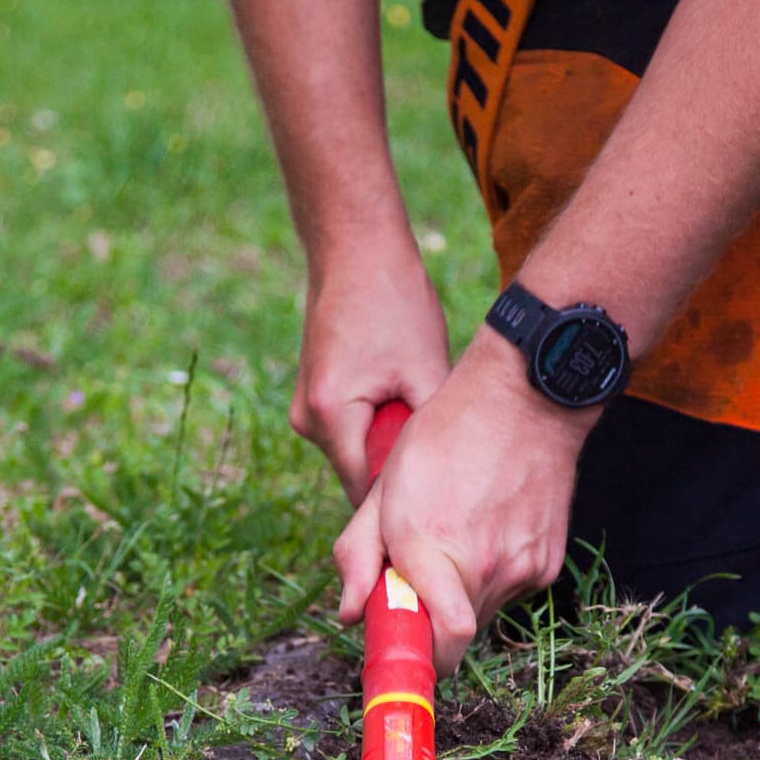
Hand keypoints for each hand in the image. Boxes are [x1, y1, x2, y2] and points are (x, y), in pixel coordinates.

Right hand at [291, 242, 452, 503]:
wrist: (355, 248)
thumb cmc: (395, 302)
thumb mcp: (427, 371)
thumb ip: (429, 432)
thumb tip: (451, 482)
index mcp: (329, 416)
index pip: (365, 493)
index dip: (404, 505)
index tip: (441, 511)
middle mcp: (307, 420)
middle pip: (361, 474)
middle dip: (401, 472)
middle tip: (448, 459)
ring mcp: (307, 409)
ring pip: (360, 452)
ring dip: (393, 442)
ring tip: (425, 410)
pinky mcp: (317, 397)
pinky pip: (354, 430)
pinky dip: (382, 424)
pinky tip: (407, 396)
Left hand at [331, 330, 600, 672]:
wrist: (526, 401)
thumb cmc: (446, 436)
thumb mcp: (386, 487)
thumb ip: (359, 554)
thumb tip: (349, 612)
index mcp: (434, 549)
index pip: (444, 644)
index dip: (422, 661)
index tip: (403, 655)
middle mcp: (485, 568)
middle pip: (454, 633)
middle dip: (431, 617)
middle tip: (419, 575)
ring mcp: (523, 569)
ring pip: (482, 611)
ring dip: (462, 592)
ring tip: (459, 534)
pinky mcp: (547, 563)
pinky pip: (510, 589)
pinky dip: (493, 573)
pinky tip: (488, 526)